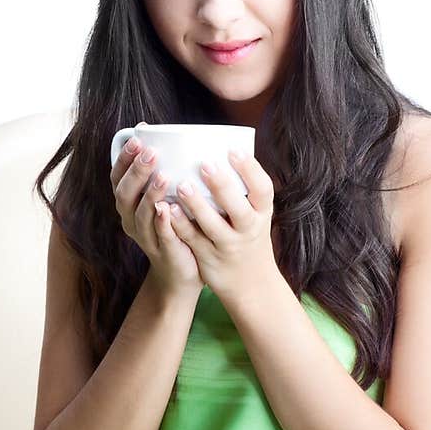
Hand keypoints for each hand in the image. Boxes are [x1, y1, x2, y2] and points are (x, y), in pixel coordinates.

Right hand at [110, 138, 201, 298]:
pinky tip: (167, 208)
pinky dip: (162, 221)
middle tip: (152, 153)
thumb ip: (162, 172)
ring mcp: (146, 237)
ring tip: (163, 176)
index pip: (118, 178)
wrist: (181, 271)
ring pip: (141, 214)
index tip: (137, 139)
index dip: (124, 159)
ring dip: (150, 193)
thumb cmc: (174, 226)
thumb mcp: (165, 197)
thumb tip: (169, 137)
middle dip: (136, 172)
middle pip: (125, 194)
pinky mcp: (164, 251)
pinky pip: (160, 235)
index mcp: (128, 205)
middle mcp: (131, 220)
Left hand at [168, 150, 278, 307]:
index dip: (250, 170)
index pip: (263, 189)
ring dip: (197, 206)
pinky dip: (180, 225)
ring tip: (181, 185)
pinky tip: (167, 209)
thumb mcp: (255, 214)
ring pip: (213, 226)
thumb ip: (242, 189)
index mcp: (262, 212)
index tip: (233, 150)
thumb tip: (222, 147)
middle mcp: (249, 230)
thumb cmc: (248, 236)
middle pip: (239, 209)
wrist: (251, 283)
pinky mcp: (209, 258)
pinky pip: (193, 240)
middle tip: (205, 163)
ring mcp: (229, 246)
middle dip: (222, 186)